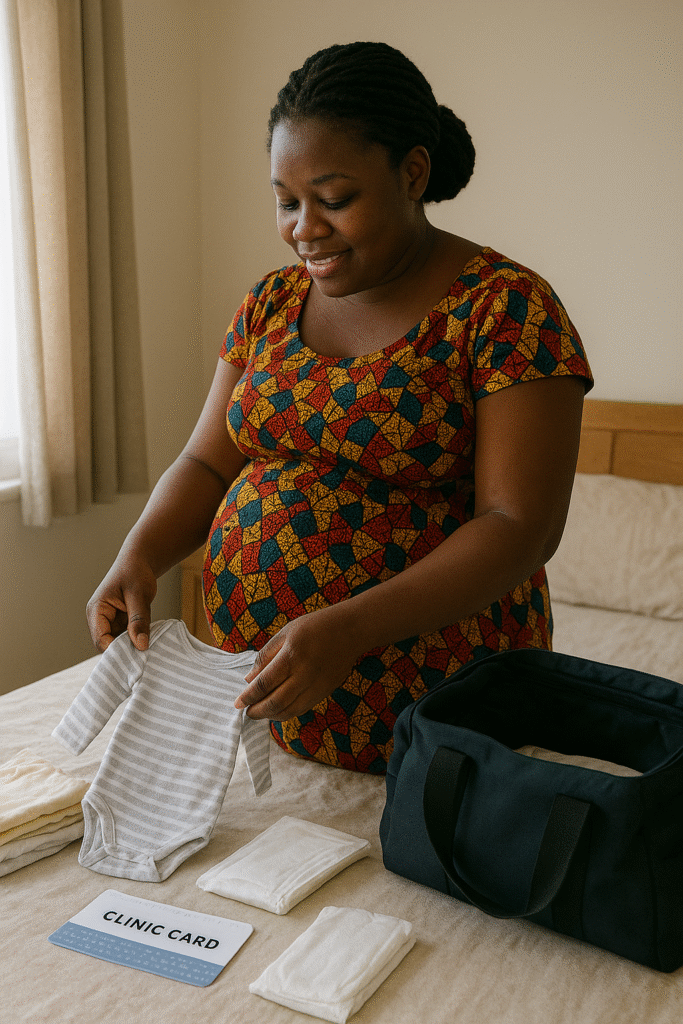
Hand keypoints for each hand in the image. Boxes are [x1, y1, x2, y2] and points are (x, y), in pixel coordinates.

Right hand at [86, 556, 157, 652]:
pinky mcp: (120, 622)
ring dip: (132, 645)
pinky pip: (127, 637)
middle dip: (126, 650)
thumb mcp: (139, 595)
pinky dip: (137, 639)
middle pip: (108, 644)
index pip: (100, 640)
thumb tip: (141, 645)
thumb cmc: (135, 572)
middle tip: (146, 653)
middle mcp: (99, 618)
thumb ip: (139, 620)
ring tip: (149, 645)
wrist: (139, 562)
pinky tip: (149, 639)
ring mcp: (110, 621)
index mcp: (96, 610)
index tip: (137, 655)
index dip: (117, 650)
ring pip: (119, 643)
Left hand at [235, 605, 363, 720]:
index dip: (248, 697)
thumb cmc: (314, 627)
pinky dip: (287, 713)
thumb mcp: (285, 633)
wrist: (350, 630)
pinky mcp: (325, 691)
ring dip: (272, 715)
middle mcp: (304, 674)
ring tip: (261, 712)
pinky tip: (278, 709)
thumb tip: (249, 679)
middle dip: (258, 711)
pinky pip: (302, 708)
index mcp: (291, 656)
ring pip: (290, 711)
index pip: (264, 684)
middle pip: (276, 702)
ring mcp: (316, 685)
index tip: (238, 703)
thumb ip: (265, 656)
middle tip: (247, 712)